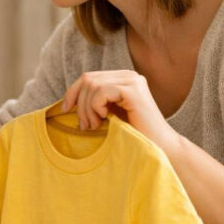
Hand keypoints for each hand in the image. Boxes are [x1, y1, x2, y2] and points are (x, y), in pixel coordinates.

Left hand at [62, 70, 178, 153]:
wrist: (159, 148)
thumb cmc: (132, 135)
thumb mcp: (108, 114)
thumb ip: (94, 102)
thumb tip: (68, 101)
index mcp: (122, 79)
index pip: (89, 77)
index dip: (72, 92)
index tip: (65, 110)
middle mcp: (129, 75)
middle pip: (87, 79)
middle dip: (79, 104)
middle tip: (85, 125)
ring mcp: (133, 81)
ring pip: (92, 85)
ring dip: (87, 109)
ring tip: (95, 126)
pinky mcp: (133, 91)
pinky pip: (101, 92)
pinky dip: (96, 107)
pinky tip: (105, 119)